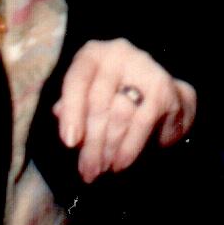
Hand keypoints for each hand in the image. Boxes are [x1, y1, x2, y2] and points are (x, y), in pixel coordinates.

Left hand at [55, 37, 195, 181]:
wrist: (165, 97)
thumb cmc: (116, 97)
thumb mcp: (90, 97)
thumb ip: (72, 104)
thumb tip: (58, 113)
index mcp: (93, 54)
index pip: (77, 79)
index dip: (72, 112)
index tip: (70, 142)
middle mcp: (118, 54)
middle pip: (98, 102)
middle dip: (91, 142)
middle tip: (87, 170)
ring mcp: (143, 68)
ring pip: (119, 114)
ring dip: (108, 148)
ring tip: (101, 170)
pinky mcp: (162, 88)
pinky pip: (141, 122)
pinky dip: (129, 147)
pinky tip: (120, 164)